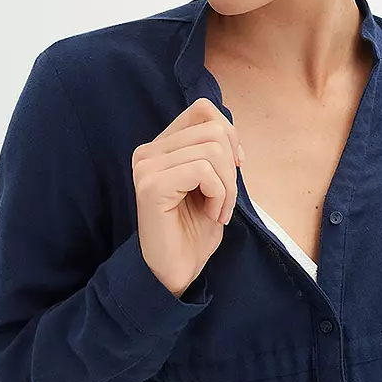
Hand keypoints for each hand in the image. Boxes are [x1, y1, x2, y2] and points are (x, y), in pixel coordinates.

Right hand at [132, 97, 244, 296]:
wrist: (175, 272)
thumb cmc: (193, 231)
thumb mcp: (212, 183)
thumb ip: (214, 152)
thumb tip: (229, 132)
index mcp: (160, 147)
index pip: (202, 109)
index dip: (229, 134)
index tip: (235, 167)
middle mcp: (148, 152)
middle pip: (213, 130)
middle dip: (231, 169)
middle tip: (224, 202)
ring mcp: (147, 167)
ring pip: (212, 149)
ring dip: (227, 186)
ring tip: (217, 211)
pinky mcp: (151, 186)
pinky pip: (203, 170)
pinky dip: (218, 194)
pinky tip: (210, 215)